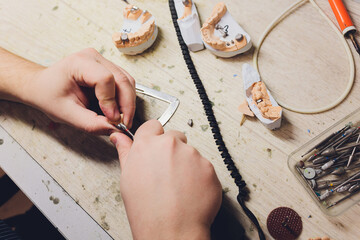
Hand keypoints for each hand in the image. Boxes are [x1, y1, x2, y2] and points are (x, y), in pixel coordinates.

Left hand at [23, 48, 135, 134]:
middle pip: (122, 80)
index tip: (112, 119)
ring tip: (119, 119)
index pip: (105, 79)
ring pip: (127, 82)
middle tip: (123, 124)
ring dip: (127, 102)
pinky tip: (117, 111)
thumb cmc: (49, 95)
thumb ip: (91, 123)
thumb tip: (114, 129)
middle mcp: (93, 57)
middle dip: (126, 105)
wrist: (43, 87)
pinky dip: (125, 99)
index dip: (111, 101)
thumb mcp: (67, 114)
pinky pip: (125, 83)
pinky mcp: (109, 69)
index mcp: (78, 63)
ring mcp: (103, 61)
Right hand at [110, 120, 221, 239]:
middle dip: (172, 150)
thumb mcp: (128, 178)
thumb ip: (126, 152)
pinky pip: (204, 166)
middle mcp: (170, 144)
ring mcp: (192, 154)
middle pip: (174, 136)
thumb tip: (119, 138)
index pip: (153, 125)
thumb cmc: (147, 210)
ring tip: (178, 186)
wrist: (171, 230)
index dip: (154, 137)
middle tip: (167, 172)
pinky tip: (190, 191)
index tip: (156, 147)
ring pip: (190, 152)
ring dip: (186, 163)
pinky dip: (200, 176)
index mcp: (147, 144)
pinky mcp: (208, 166)